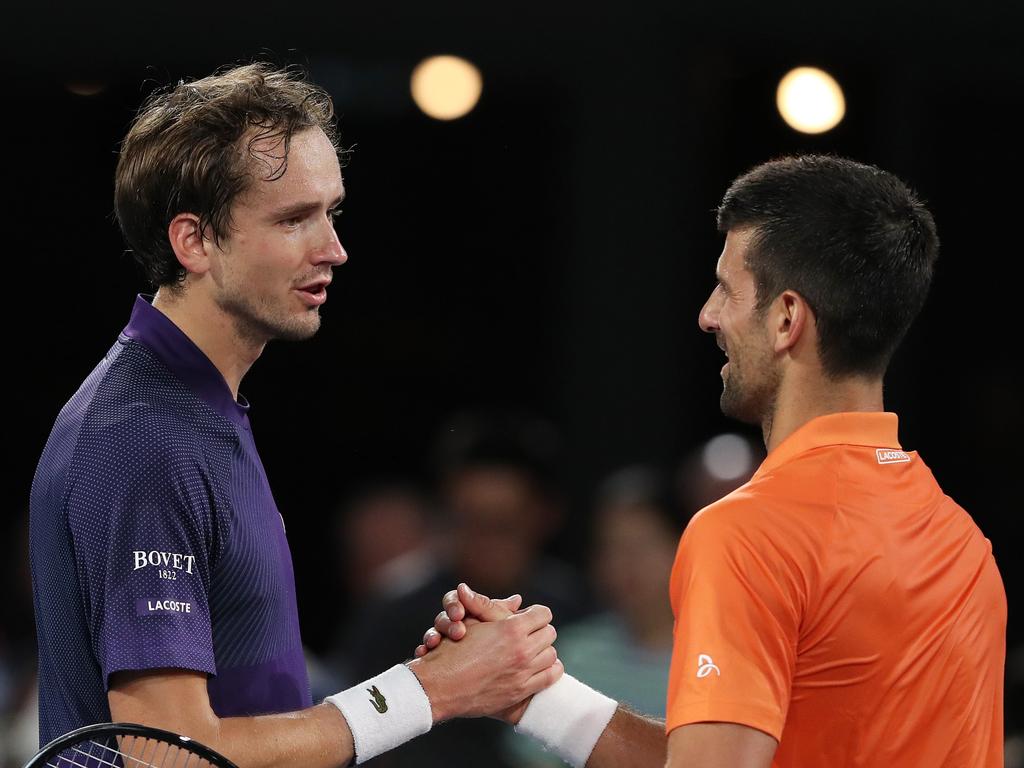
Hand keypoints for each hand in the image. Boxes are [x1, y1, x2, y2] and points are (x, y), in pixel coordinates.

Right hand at [406, 590, 560, 724]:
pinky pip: (551, 677)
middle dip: (539, 631)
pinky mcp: (522, 690)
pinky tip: (538, 668)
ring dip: (543, 651)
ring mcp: (524, 672)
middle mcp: (522, 650)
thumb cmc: (453, 650)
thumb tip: (515, 598)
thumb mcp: (472, 622)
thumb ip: (494, 607)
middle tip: (528, 634)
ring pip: (552, 655)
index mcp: (512, 629)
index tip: (528, 618)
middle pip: (550, 633)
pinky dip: (549, 670)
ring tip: (531, 651)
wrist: (441, 686)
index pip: (543, 614)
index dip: (535, 614)